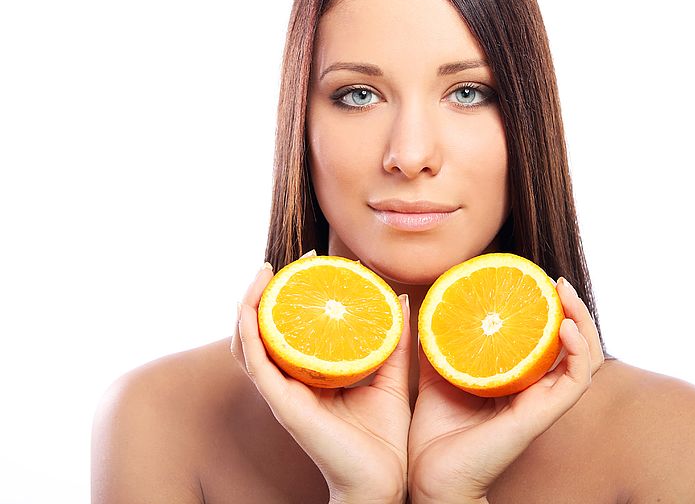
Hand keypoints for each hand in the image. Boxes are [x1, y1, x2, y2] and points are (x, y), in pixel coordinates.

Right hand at [230, 250, 412, 503]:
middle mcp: (290, 384)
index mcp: (311, 378)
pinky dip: (248, 331)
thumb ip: (393, 341)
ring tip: (264, 272)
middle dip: (266, 292)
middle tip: (291, 261)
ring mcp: (282, 394)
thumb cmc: (384, 439)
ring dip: (248, 304)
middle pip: (262, 331)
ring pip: (248, 342)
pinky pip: (255, 363)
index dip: (291, 296)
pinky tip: (251, 307)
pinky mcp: (282, 405)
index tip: (312, 262)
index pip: (288, 331)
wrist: (384, 484)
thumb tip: (398, 295)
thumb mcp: (392, 379)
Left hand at [407, 277, 604, 503]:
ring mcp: (542, 403)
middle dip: (573, 309)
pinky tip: (564, 327)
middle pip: (575, 345)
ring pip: (585, 359)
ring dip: (582, 322)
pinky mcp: (541, 416)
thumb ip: (437, 341)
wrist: (428, 477)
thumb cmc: (434, 433)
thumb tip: (421, 304)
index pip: (548, 341)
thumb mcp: (436, 374)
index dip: (552, 310)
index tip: (536, 280)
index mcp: (517, 380)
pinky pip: (575, 382)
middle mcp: (536, 390)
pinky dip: (579, 352)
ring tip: (565, 294)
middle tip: (556, 281)